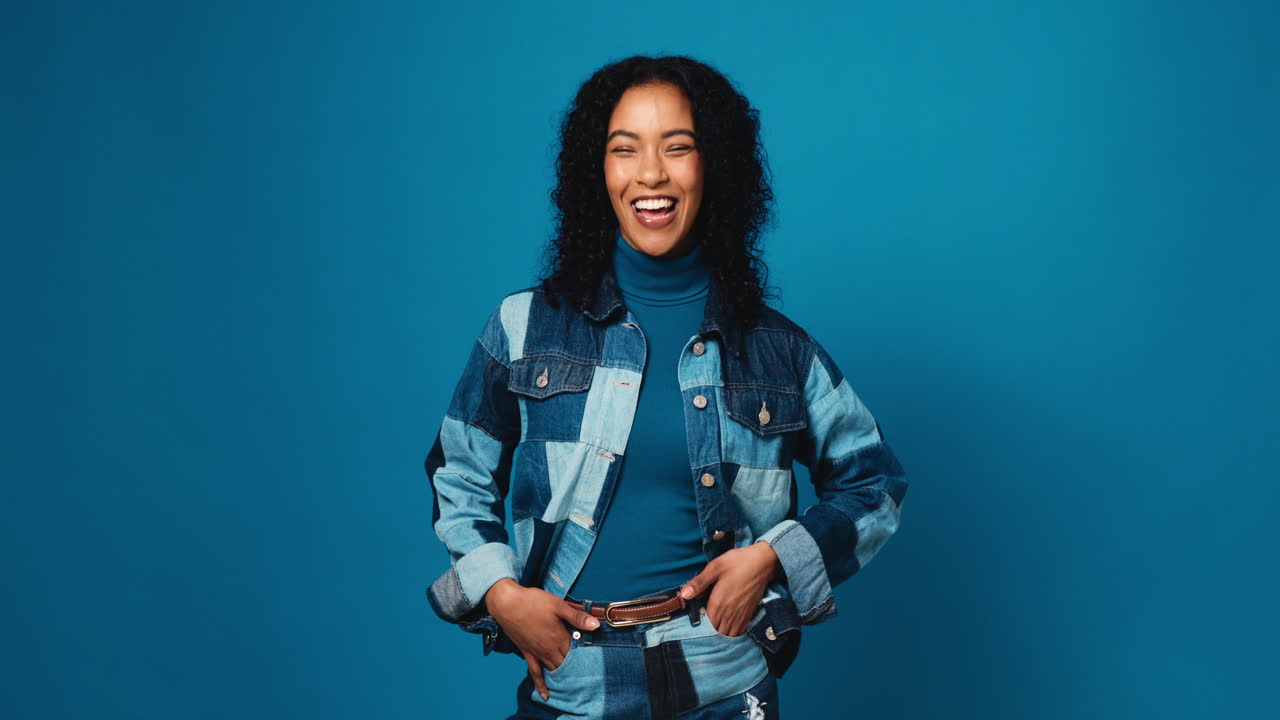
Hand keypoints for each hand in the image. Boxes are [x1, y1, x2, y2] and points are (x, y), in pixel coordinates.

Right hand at [485, 578, 599, 700]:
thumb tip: (596, 625)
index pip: (578, 652)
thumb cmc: (533, 602)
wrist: (507, 603)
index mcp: (559, 637)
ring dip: (563, 676)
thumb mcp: (558, 605)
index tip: (596, 659)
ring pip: (554, 670)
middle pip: (567, 664)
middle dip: (577, 668)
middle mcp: (549, 649)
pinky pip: (535, 673)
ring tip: (574, 683)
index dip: (587, 655)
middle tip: (588, 672)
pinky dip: (541, 685)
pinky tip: (546, 695)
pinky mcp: (527, 654)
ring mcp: (538, 653)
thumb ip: (577, 617)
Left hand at [678, 541, 781, 636]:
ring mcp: (741, 615)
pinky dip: (732, 633)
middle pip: (717, 633)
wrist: (763, 562)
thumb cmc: (738, 562)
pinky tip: (727, 627)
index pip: (706, 625)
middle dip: (709, 633)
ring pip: (728, 635)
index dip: (699, 627)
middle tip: (701, 627)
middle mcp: (730, 613)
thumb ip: (699, 582)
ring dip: (720, 635)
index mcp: (719, 603)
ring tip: (713, 629)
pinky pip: (739, 631)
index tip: (694, 622)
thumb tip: (683, 594)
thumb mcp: (715, 567)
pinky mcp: (749, 613)